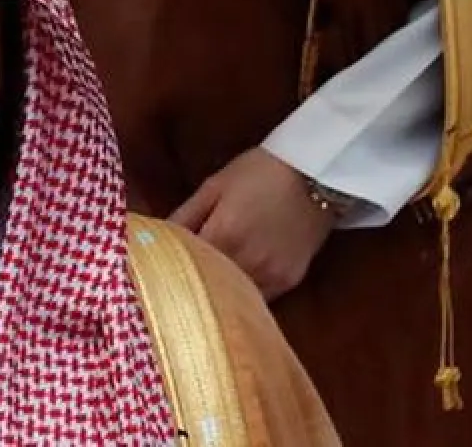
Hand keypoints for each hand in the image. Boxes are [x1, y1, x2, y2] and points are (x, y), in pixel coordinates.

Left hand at [169, 147, 336, 301]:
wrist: (316, 173)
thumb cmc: (258, 172)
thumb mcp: (214, 185)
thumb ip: (184, 215)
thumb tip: (155, 237)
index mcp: (223, 236)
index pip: (184, 266)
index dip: (168, 266)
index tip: (155, 265)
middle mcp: (247, 262)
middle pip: (208, 286)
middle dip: (191, 283)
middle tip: (174, 278)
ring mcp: (272, 276)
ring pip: (234, 297)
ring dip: (218, 292)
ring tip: (203, 283)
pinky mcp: (290, 282)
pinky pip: (259, 299)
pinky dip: (243, 294)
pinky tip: (233, 283)